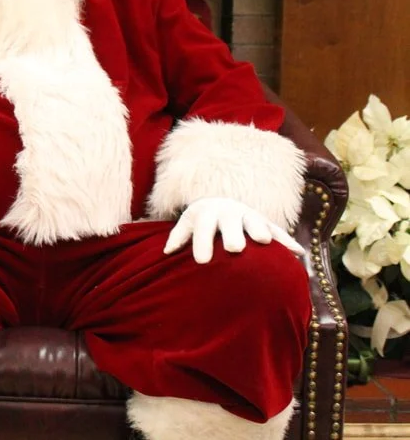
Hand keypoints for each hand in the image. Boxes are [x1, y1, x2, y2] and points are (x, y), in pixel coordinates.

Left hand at [163, 197, 304, 263]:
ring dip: (259, 230)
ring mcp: (248, 215)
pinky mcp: (264, 221)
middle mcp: (228, 212)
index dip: (201, 244)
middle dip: (232, 234)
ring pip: (254, 222)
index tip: (200, 261)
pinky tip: (298, 252)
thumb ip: (178, 237)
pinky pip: (277, 230)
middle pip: (230, 223)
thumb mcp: (188, 224)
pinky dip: (286, 240)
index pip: (202, 228)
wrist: (221, 202)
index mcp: (207, 213)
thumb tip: (166, 252)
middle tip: (233, 248)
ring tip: (263, 242)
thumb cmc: (201, 221)